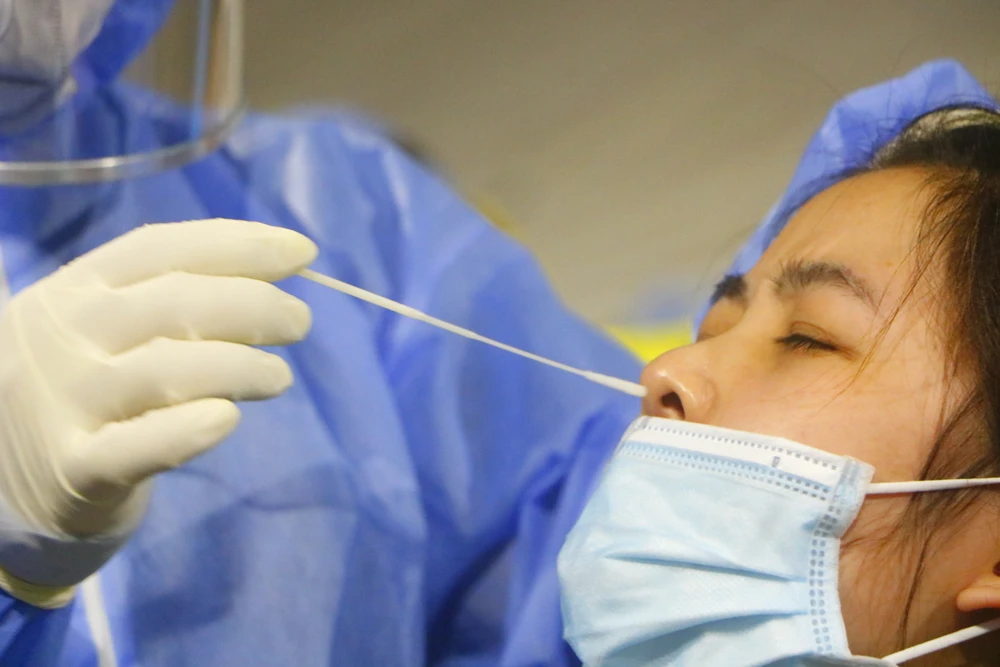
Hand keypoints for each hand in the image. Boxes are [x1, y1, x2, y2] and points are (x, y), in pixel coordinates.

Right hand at [0, 219, 315, 605]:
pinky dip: (188, 431)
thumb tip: (285, 263)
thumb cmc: (85, 386)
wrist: (7, 475)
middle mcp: (64, 336)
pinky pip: (138, 447)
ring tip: (279, 377)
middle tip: (299, 322)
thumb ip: (176, 296)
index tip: (302, 252)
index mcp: (75, 287)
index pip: (162, 247)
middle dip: (254, 304)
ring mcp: (65, 403)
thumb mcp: (106, 327)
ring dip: (241, 366)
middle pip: (174, 303)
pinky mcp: (77, 470)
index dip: (239, 244)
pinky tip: (227, 418)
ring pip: (166, 369)